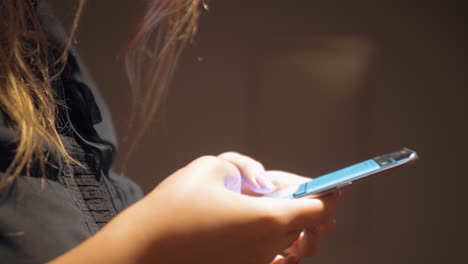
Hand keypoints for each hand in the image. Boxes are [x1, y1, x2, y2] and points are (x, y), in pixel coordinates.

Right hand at [49, 153, 339, 263]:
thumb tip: (263, 180)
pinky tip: (261, 232)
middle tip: (294, 192)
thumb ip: (245, 166)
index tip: (333, 186)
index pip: (318, 208)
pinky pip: (273, 260)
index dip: (328, 194)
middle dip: (310, 208)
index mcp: (267, 218)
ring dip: (294, 226)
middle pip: (309, 228)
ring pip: (293, 244)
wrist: (142, 251)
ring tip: (274, 208)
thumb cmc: (173, 207)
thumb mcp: (210, 167)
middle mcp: (267, 247)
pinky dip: (278, 246)